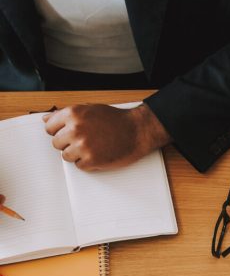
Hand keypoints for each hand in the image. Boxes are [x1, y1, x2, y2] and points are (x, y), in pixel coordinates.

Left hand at [43, 103, 169, 170]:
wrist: (137, 130)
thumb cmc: (115, 120)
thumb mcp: (88, 109)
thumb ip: (66, 114)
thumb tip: (47, 119)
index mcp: (73, 114)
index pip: (49, 128)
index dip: (59, 131)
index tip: (67, 133)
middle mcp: (75, 129)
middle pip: (56, 143)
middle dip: (68, 143)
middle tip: (84, 141)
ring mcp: (83, 146)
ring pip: (66, 156)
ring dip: (77, 154)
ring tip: (92, 148)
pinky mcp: (92, 160)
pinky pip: (79, 166)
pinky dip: (88, 163)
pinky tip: (98, 154)